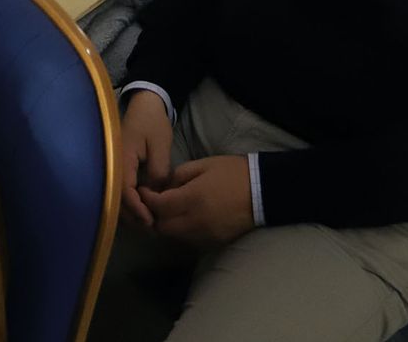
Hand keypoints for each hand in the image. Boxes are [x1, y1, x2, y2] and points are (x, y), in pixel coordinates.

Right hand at [118, 90, 172, 227]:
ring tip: (148, 222)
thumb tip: (155, 195)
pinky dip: (128, 203)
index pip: (123, 190)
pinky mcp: (116, 168)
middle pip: (115, 198)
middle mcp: (112, 164)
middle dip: (131, 216)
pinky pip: (119, 190)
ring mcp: (112, 167)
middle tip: (151, 228)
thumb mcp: (160, 145)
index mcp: (121, 158)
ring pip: (115, 196)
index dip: (136, 208)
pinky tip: (142, 209)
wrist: (144, 105)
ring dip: (129, 212)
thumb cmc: (152, 122)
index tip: (150, 220)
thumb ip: (158, 170)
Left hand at [139, 155, 255, 246]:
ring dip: (166, 224)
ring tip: (167, 210)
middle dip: (153, 215)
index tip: (143, 190)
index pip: (158, 207)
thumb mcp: (203, 165)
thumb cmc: (233, 173)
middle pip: (161, 227)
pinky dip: (180, 231)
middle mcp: (195, 221)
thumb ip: (178, 176)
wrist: (263, 192)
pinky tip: (184, 218)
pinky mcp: (213, 242)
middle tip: (152, 202)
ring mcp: (204, 235)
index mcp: (192, 199)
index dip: (146, 199)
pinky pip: (188, 240)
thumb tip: (163, 188)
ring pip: (173, 236)